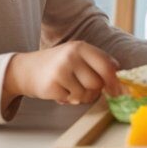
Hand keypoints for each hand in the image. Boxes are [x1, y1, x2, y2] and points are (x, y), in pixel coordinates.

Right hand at [3, 41, 122, 105]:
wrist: (26, 69)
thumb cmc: (58, 64)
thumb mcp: (78, 56)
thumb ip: (98, 62)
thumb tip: (120, 75)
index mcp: (81, 47)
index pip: (107, 66)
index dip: (114, 81)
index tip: (116, 90)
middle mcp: (71, 56)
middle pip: (97, 83)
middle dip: (94, 91)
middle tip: (85, 88)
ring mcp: (61, 71)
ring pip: (86, 94)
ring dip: (81, 97)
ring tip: (71, 88)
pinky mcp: (52, 86)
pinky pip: (72, 100)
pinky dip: (69, 99)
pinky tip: (60, 91)